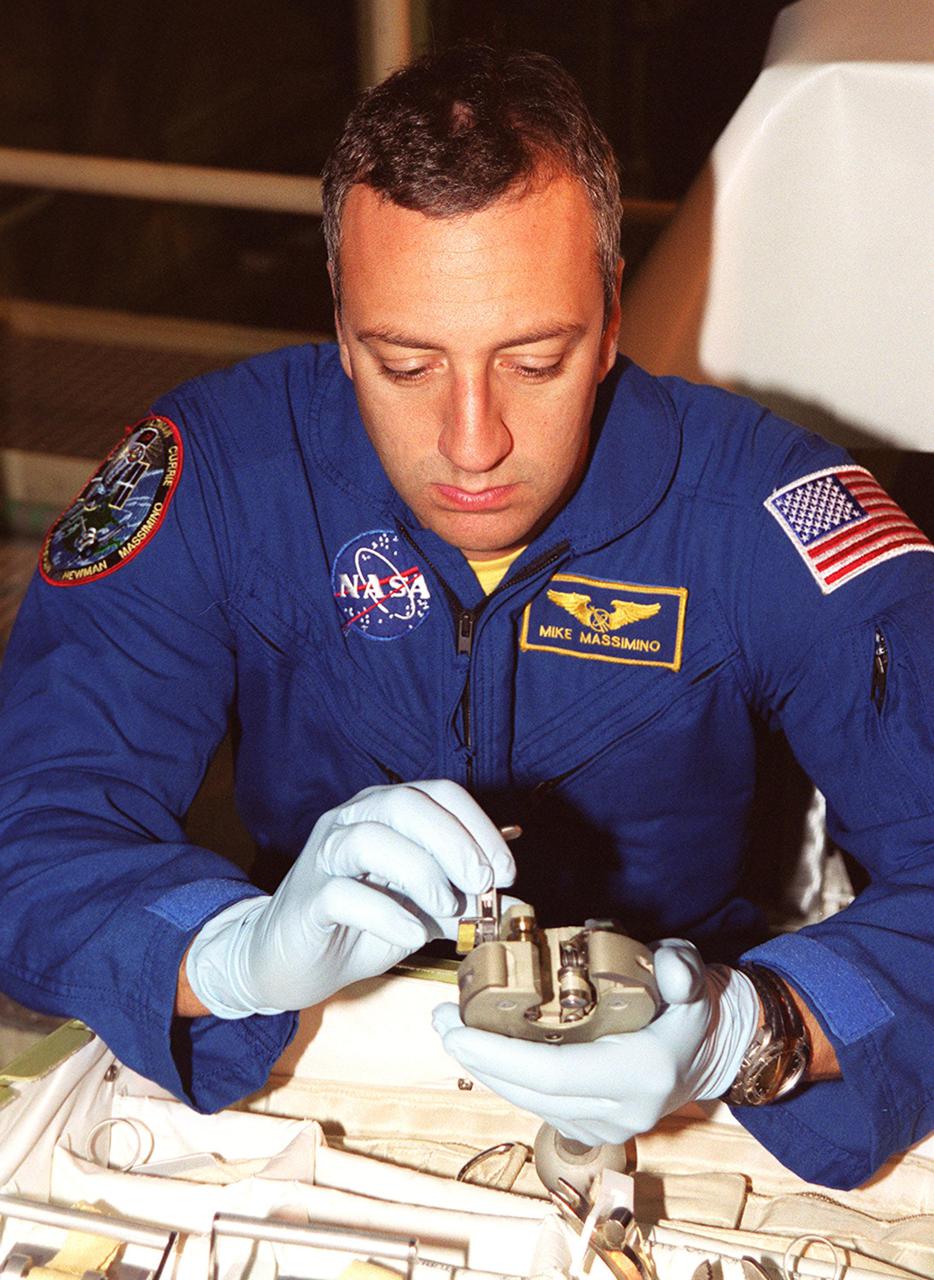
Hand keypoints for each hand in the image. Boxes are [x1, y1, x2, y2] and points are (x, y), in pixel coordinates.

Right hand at [186, 780, 514, 1017]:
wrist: (289, 961)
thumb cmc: (358, 925)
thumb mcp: (423, 912)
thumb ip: (464, 904)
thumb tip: (515, 904)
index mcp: (386, 812)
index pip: (439, 793)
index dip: (478, 827)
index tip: (507, 871)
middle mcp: (353, 820)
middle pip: (406, 804)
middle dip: (453, 842)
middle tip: (482, 883)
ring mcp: (325, 856)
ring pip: (371, 837)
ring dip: (421, 872)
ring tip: (446, 907)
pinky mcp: (307, 898)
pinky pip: (343, 892)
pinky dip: (386, 913)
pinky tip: (411, 933)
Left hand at [432, 939, 758, 1145]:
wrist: (715, 1049)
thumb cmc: (693, 1002)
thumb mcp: (692, 974)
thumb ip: (681, 969)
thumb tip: (672, 970)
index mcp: (642, 1075)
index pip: (554, 1074)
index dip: (498, 1055)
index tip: (456, 1029)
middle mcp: (624, 1113)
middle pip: (531, 1093)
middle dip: (478, 1059)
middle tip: (440, 1019)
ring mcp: (613, 1129)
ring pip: (530, 1104)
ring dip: (486, 1070)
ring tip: (450, 1029)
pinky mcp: (600, 1131)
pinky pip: (540, 1107)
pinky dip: (509, 1081)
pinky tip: (483, 1050)